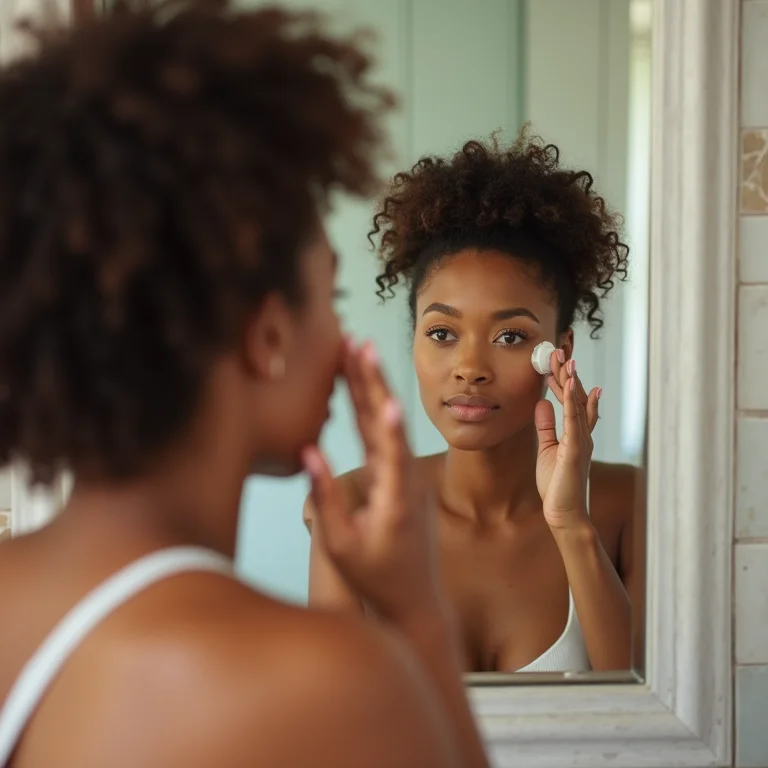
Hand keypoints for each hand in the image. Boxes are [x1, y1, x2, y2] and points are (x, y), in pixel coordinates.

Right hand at [303, 339, 444, 624]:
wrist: (415, 599)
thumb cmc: (376, 577)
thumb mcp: (342, 546)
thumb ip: (324, 499)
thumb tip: (309, 451)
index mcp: (396, 497)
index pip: (390, 447)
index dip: (385, 415)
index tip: (378, 380)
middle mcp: (407, 478)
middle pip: (387, 420)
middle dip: (371, 379)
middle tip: (357, 343)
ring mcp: (407, 475)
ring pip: (386, 422)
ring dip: (372, 385)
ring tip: (358, 351)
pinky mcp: (402, 476)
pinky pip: (385, 434)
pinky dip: (373, 407)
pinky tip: (363, 387)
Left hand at [534, 350, 600, 531]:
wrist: (563, 513)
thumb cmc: (556, 484)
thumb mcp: (546, 448)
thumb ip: (546, 426)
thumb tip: (541, 403)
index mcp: (575, 433)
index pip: (572, 401)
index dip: (565, 381)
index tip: (556, 363)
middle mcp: (582, 434)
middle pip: (577, 397)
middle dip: (568, 374)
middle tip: (559, 352)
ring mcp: (581, 441)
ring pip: (578, 404)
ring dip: (572, 381)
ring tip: (567, 360)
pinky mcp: (575, 450)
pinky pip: (574, 420)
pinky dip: (572, 401)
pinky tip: (569, 385)